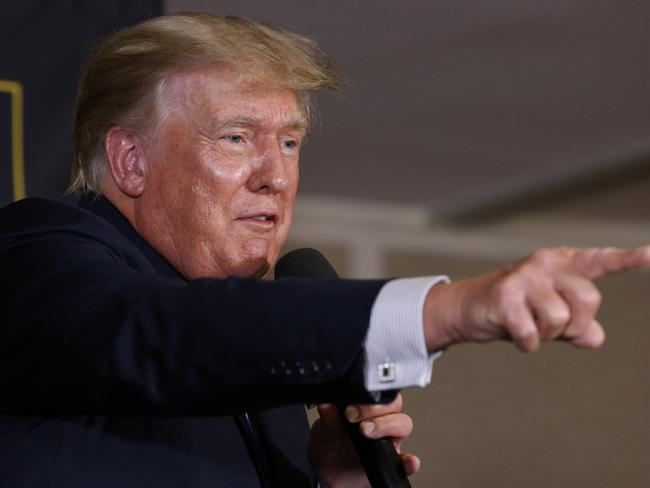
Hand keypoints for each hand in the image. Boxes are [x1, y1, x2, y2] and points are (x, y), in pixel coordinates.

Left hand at [308, 393, 418, 487]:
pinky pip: (407, 461)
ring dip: (388, 425)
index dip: (368, 395)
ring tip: (367, 432)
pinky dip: (409, 461)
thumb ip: (327, 419)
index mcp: (364, 410)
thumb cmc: (329, 449)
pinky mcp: (392, 464)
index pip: (378, 393)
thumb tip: (327, 404)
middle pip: (393, 405)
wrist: (328, 477)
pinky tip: (406, 461)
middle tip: (354, 418)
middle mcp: (380, 422)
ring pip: (403, 425)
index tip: (350, 407)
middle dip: (376, 408)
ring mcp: (388, 442)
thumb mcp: (322, 432)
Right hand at [423, 245, 649, 351]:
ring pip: (560, 319)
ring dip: (547, 335)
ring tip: (530, 326)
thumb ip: (579, 326)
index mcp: (564, 264)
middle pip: (588, 299)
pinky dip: (527, 343)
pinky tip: (516, 334)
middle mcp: (547, 263)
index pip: (601, 261)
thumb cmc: (516, 309)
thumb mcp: (552, 316)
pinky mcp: (504, 294)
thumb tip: (594, 338)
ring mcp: (525, 276)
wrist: (470, 309)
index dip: (627, 259)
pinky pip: (533, 333)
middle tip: (552, 326)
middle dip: (574, 324)